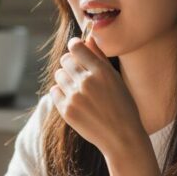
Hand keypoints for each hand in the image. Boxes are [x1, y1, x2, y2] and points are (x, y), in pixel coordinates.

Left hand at [49, 36, 146, 161]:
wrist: (121, 137)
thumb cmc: (122, 106)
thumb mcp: (115, 79)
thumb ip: (99, 57)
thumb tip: (87, 38)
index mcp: (101, 72)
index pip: (76, 47)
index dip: (75, 46)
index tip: (77, 51)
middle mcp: (87, 82)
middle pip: (65, 60)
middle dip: (70, 63)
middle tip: (79, 73)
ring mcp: (75, 97)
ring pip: (59, 75)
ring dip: (65, 78)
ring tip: (78, 88)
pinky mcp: (66, 111)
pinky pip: (54, 91)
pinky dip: (61, 93)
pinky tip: (73, 99)